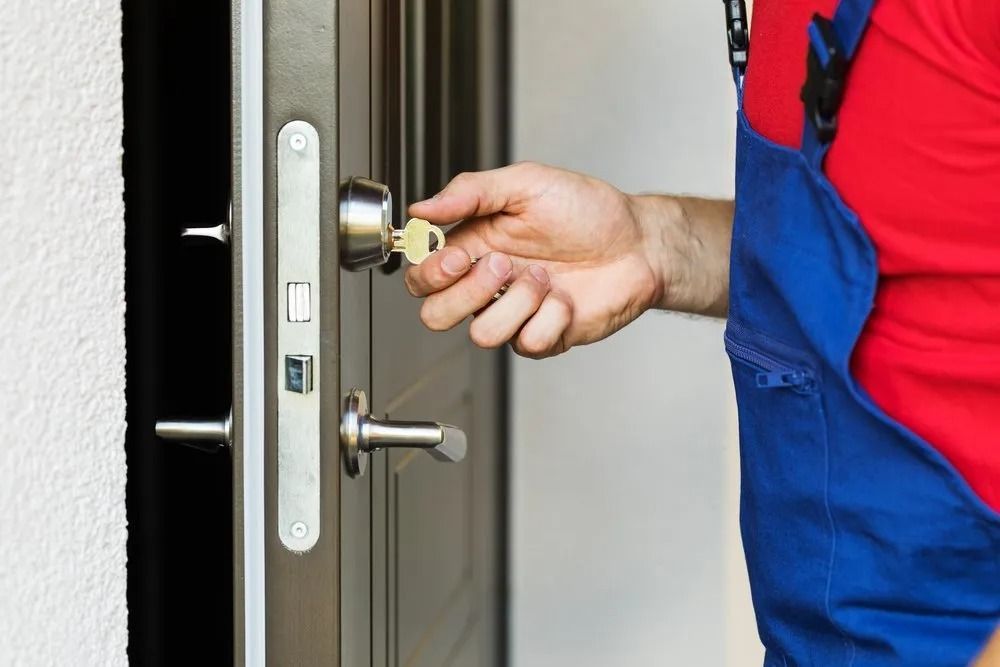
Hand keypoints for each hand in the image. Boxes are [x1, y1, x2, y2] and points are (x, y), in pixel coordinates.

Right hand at [404, 162, 668, 358]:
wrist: (638, 243)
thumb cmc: (588, 210)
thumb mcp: (526, 182)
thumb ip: (470, 192)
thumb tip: (421, 209)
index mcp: (475, 247)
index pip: (422, 277)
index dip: (431, 273)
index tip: (459, 255)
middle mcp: (488, 286)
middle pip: (435, 316)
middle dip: (467, 293)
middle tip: (504, 264)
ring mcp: (514, 314)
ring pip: (482, 334)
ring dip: (517, 302)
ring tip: (546, 278)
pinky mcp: (543, 337)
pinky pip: (528, 343)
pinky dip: (552, 317)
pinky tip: (566, 298)